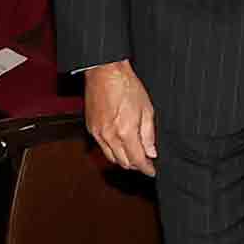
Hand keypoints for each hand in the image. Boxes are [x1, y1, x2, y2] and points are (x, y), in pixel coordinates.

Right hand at [84, 59, 157, 173]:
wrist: (105, 72)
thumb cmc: (126, 86)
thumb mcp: (147, 109)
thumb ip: (148, 134)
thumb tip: (151, 152)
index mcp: (125, 132)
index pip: (137, 160)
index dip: (146, 168)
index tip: (152, 171)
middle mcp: (109, 136)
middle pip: (123, 162)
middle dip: (136, 165)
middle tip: (145, 162)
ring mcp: (98, 133)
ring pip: (111, 158)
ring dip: (123, 160)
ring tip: (134, 156)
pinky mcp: (91, 128)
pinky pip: (102, 147)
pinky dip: (112, 150)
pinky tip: (120, 145)